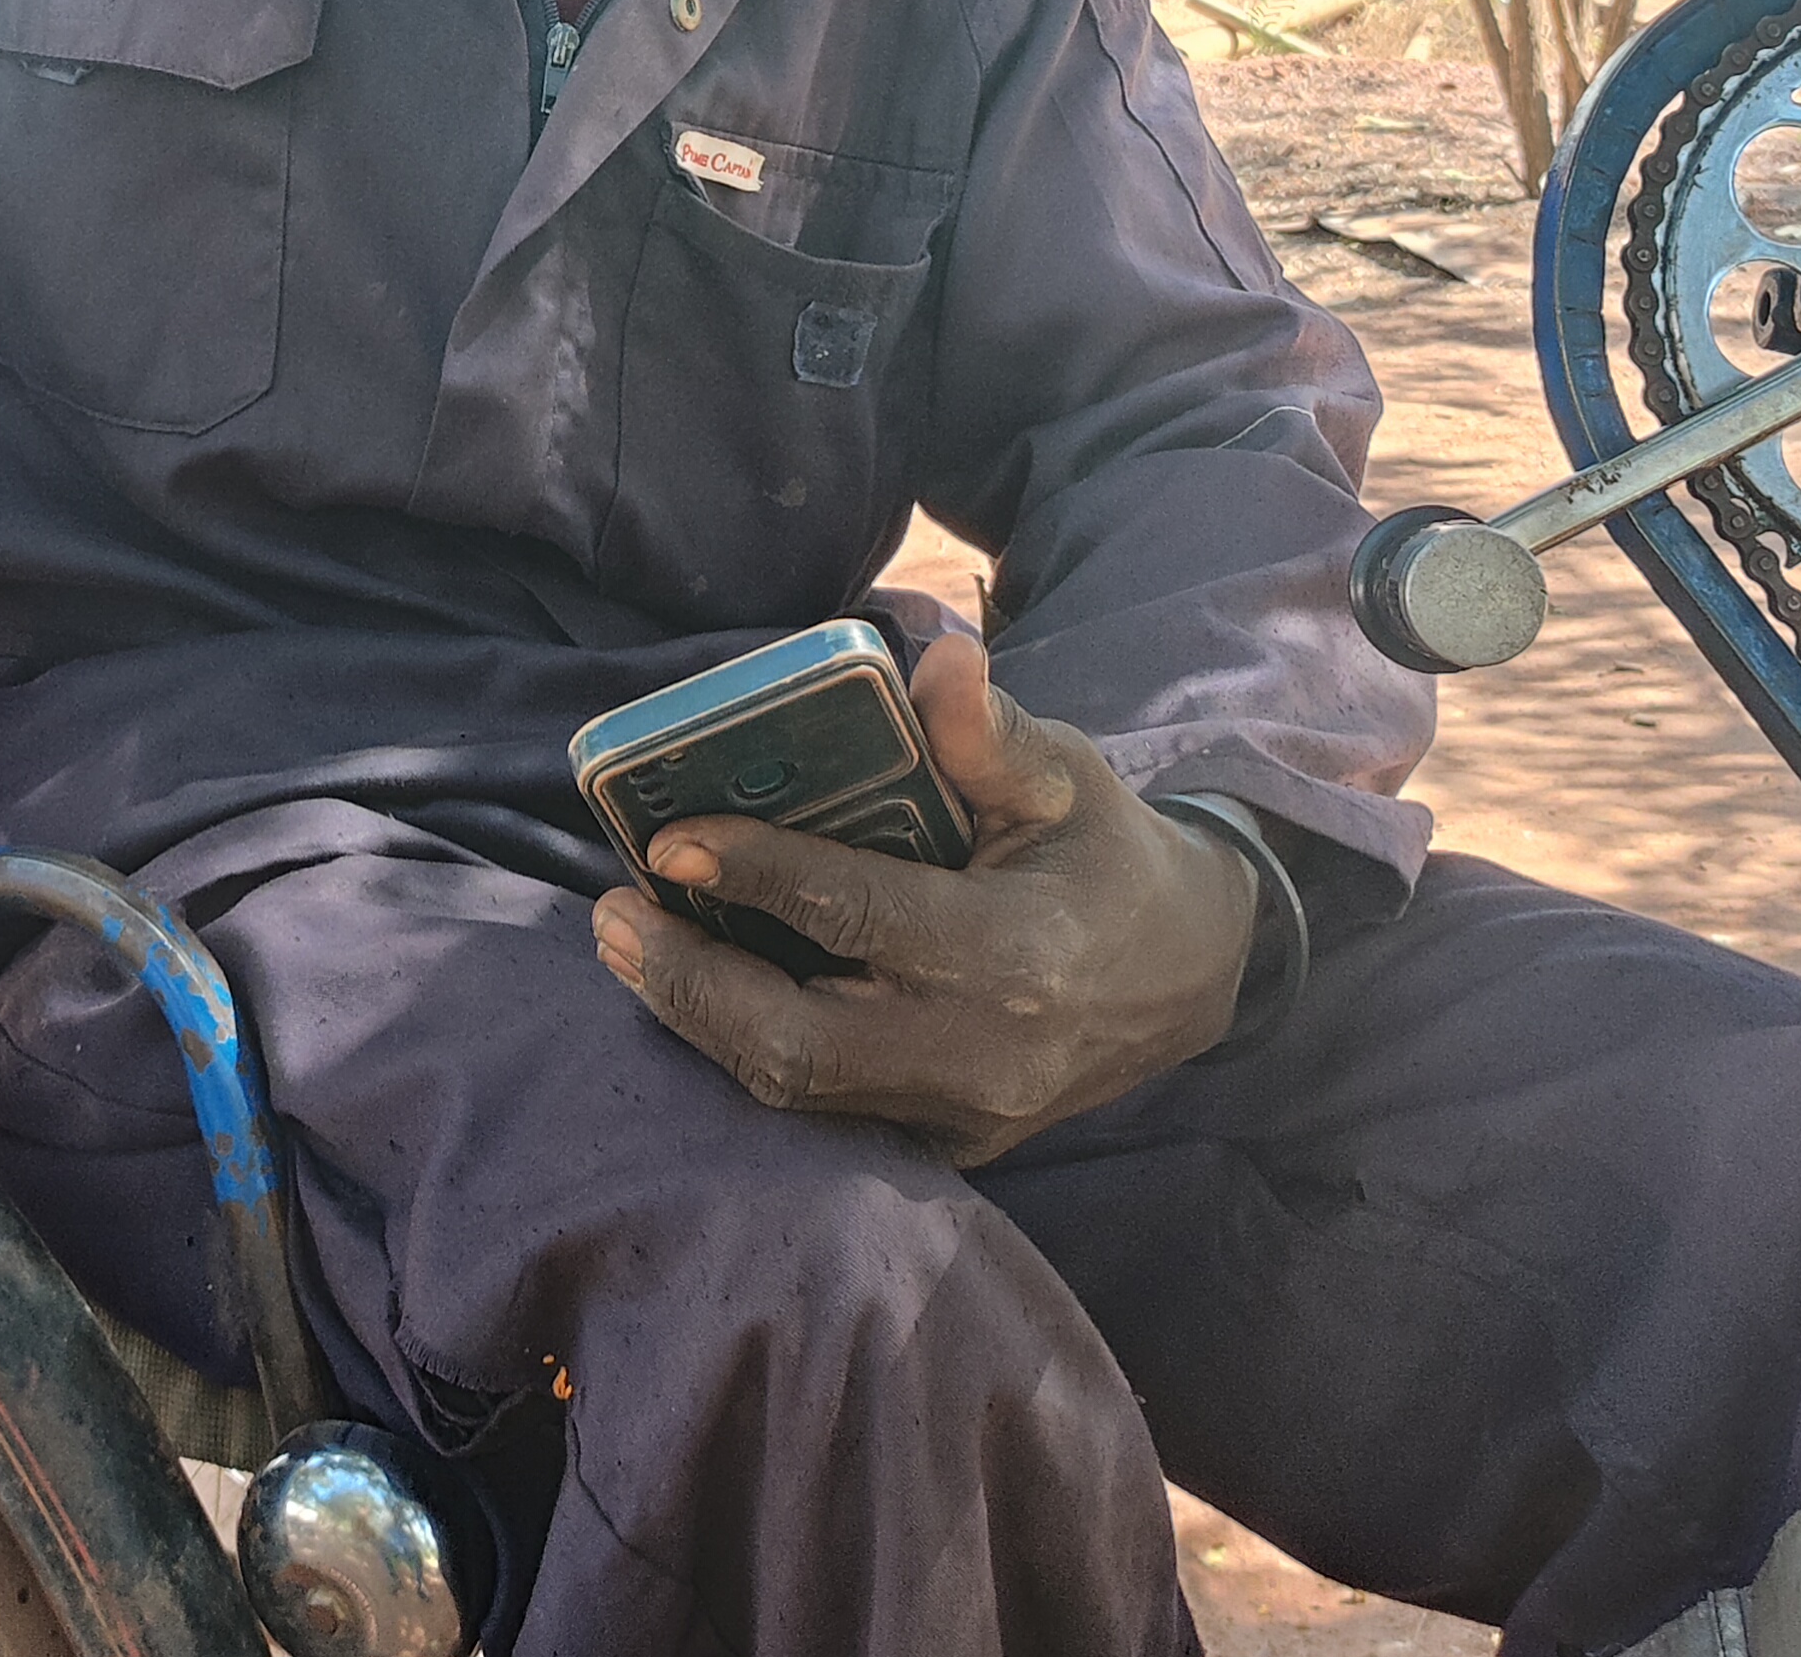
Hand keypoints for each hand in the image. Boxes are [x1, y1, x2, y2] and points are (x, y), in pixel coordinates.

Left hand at [590, 630, 1256, 1165]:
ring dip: (698, 1017)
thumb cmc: (1107, 854)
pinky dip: (749, 1049)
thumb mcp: (1067, 776)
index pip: (858, 917)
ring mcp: (963, 1114)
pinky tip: (697, 988)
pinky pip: (826, 1108)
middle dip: (688, 980)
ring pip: (797, 1090)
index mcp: (1017, 952)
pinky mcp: (948, 1142)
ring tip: (628, 944)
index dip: (757, 874)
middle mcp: (982, 1052)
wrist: (1188, 976)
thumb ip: (992, 734)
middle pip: (798, 1044)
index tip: (669, 838)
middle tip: (611, 914)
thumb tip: (934, 659)